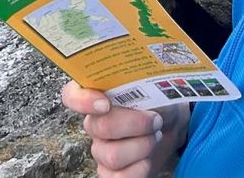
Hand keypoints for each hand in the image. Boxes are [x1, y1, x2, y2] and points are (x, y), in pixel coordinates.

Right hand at [61, 80, 189, 177]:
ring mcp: (100, 149)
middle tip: (155, 119)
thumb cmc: (158, 98)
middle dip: (135, 124)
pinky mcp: (111, 173)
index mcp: (97, 93)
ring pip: (112, 155)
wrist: (171, 123)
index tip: (106, 104)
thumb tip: (139, 75)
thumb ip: (138, 78)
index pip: (71, 95)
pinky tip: (148, 159)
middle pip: (100, 128)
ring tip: (155, 136)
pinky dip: (139, 169)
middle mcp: (93, 121)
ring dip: (142, 146)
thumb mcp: (152, 81)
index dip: (83, 101)